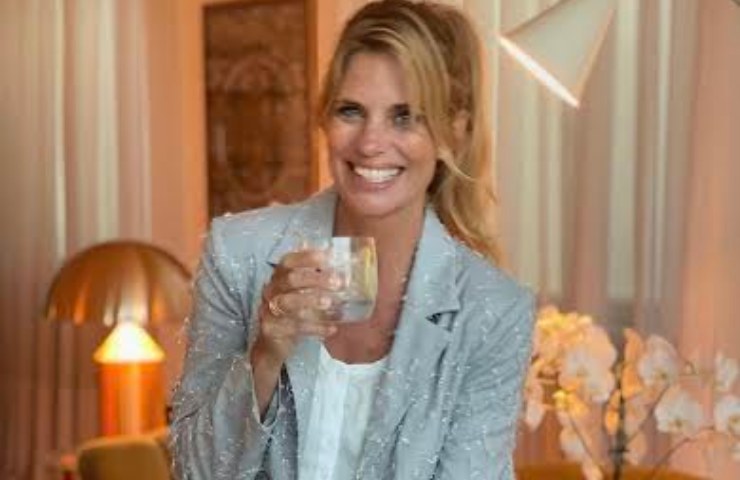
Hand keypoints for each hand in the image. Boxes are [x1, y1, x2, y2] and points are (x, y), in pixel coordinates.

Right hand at [253, 248, 340, 364]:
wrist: (273, 342)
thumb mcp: (303, 291)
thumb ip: (316, 275)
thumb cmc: (292, 311)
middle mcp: (272, 290)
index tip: (328, 257)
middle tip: (338, 283)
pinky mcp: (272, 330)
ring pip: (289, 302)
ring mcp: (269, 310)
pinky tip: (332, 328)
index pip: (288, 261)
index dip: (306, 257)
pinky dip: (315, 327)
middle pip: (291, 279)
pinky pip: (294, 327)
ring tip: (330, 303)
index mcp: (279, 277)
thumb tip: (339, 257)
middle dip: (315, 279)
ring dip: (311, 301)